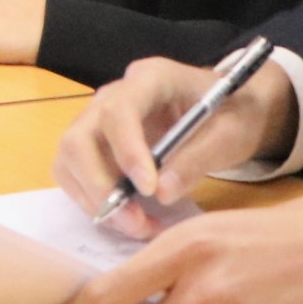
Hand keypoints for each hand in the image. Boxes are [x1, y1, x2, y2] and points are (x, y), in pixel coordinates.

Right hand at [54, 56, 299, 236]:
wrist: (232, 110)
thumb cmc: (233, 114)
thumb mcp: (230, 134)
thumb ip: (197, 159)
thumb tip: (161, 193)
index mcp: (150, 78)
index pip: (119, 111)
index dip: (126, 152)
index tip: (148, 190)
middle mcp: (113, 95)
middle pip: (78, 137)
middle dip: (99, 186)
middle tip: (134, 222)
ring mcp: (98, 119)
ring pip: (69, 159)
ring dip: (93, 199)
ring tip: (136, 225)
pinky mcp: (95, 145)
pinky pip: (74, 174)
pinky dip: (93, 201)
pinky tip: (130, 217)